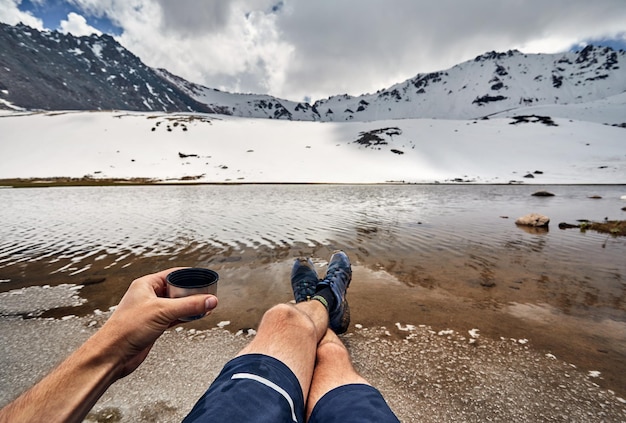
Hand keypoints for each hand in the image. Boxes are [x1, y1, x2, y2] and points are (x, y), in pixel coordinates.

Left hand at [97, 268, 217, 377]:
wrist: (112, 355)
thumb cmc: (126, 329)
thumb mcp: (162, 311)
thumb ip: (189, 305)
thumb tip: (210, 300)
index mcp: (146, 285)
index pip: (173, 274)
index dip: (190, 275)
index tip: (204, 279)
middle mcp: (148, 296)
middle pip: (177, 289)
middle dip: (192, 292)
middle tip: (208, 294)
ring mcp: (152, 311)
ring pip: (177, 304)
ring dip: (190, 306)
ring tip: (206, 306)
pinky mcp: (154, 325)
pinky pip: (175, 317)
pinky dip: (186, 316)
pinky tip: (195, 317)